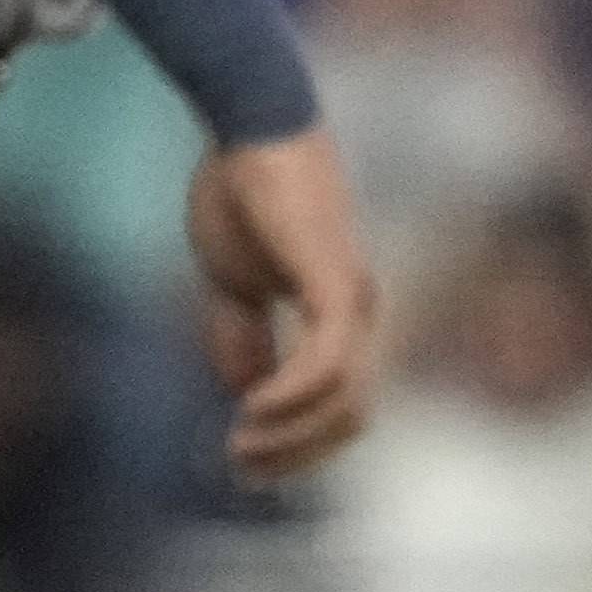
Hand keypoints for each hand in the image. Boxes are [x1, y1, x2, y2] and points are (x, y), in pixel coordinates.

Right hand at [189, 130, 378, 481]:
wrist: (246, 128)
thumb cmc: (241, 192)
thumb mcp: (233, 284)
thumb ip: (241, 338)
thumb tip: (245, 393)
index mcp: (339, 314)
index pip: (341, 403)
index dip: (298, 443)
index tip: (243, 457)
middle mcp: (358, 312)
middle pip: (352, 416)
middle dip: (297, 452)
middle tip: (241, 464)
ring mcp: (352, 298)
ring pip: (346, 399)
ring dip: (292, 434)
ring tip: (242, 442)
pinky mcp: (334, 282)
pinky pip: (329, 362)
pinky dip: (295, 396)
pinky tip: (254, 408)